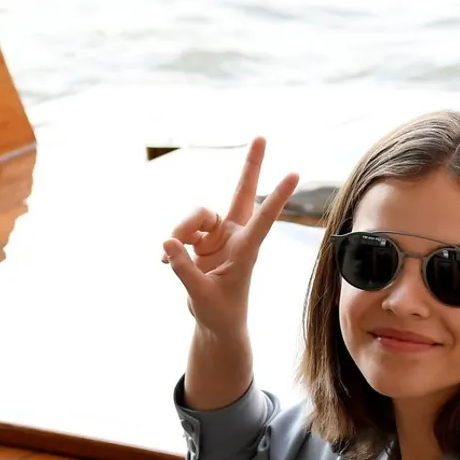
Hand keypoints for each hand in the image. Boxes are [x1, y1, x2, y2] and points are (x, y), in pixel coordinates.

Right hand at [162, 137, 299, 335]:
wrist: (215, 323)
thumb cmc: (219, 312)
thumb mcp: (200, 295)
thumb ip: (183, 269)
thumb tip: (167, 242)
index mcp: (246, 250)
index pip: (264, 219)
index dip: (276, 197)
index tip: (294, 174)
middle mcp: (235, 235)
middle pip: (241, 192)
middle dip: (251, 165)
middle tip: (262, 136)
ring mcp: (218, 235)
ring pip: (197, 213)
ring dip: (180, 228)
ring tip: (169, 252)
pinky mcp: (200, 240)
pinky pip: (181, 230)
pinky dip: (172, 244)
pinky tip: (165, 261)